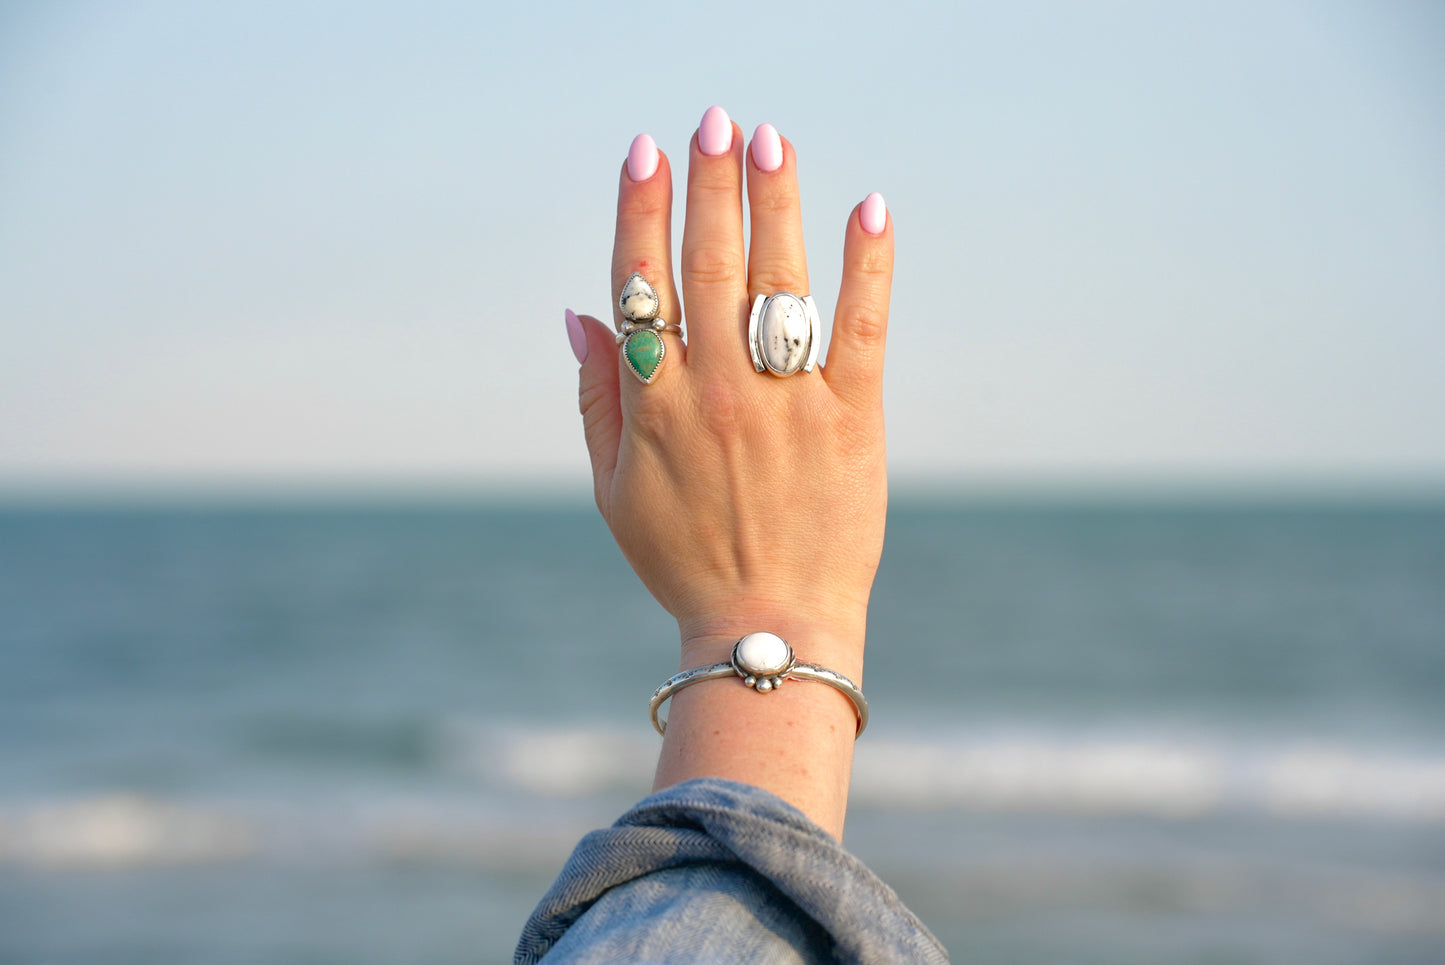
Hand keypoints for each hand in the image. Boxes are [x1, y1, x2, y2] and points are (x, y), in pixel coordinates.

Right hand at [564, 106, 891, 835]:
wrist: (769, 629)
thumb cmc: (683, 560)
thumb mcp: (611, 490)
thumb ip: (593, 398)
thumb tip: (579, 313)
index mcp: (654, 404)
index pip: (642, 284)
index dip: (641, 210)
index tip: (648, 152)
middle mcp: (716, 391)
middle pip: (709, 265)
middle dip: (710, 185)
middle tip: (715, 121)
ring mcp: (787, 402)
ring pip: (778, 281)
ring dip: (774, 204)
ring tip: (771, 141)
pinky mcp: (852, 419)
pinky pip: (860, 327)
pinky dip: (867, 265)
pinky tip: (868, 207)